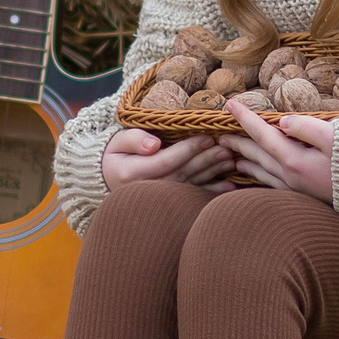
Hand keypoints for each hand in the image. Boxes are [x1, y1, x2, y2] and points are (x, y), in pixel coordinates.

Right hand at [101, 127, 233, 190]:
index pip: (167, 160)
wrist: (107, 179)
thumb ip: (133, 140)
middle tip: (227, 148)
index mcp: (134, 173)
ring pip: (191, 184)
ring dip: (213, 173)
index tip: (207, 136)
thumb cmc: (114, 155)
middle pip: (183, 173)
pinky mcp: (170, 201)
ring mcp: (160, 198)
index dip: (188, 149)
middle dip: (207, 160)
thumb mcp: (116, 142)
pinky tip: (229, 187)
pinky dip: (212, 191)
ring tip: (231, 161)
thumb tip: (153, 144)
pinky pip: (193, 196)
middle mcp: (149, 189)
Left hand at [225, 101, 334, 201]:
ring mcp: (298, 189)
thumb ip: (306, 127)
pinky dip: (262, 179)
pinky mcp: (306, 197)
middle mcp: (291, 176)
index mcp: (296, 160)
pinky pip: (274, 186)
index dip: (245, 118)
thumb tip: (282, 121)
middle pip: (259, 156)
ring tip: (236, 161)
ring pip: (265, 174)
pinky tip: (263, 180)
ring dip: (249, 164)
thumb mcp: (334, 137)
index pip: (263, 135)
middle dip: (239, 144)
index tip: (229, 105)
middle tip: (221, 138)